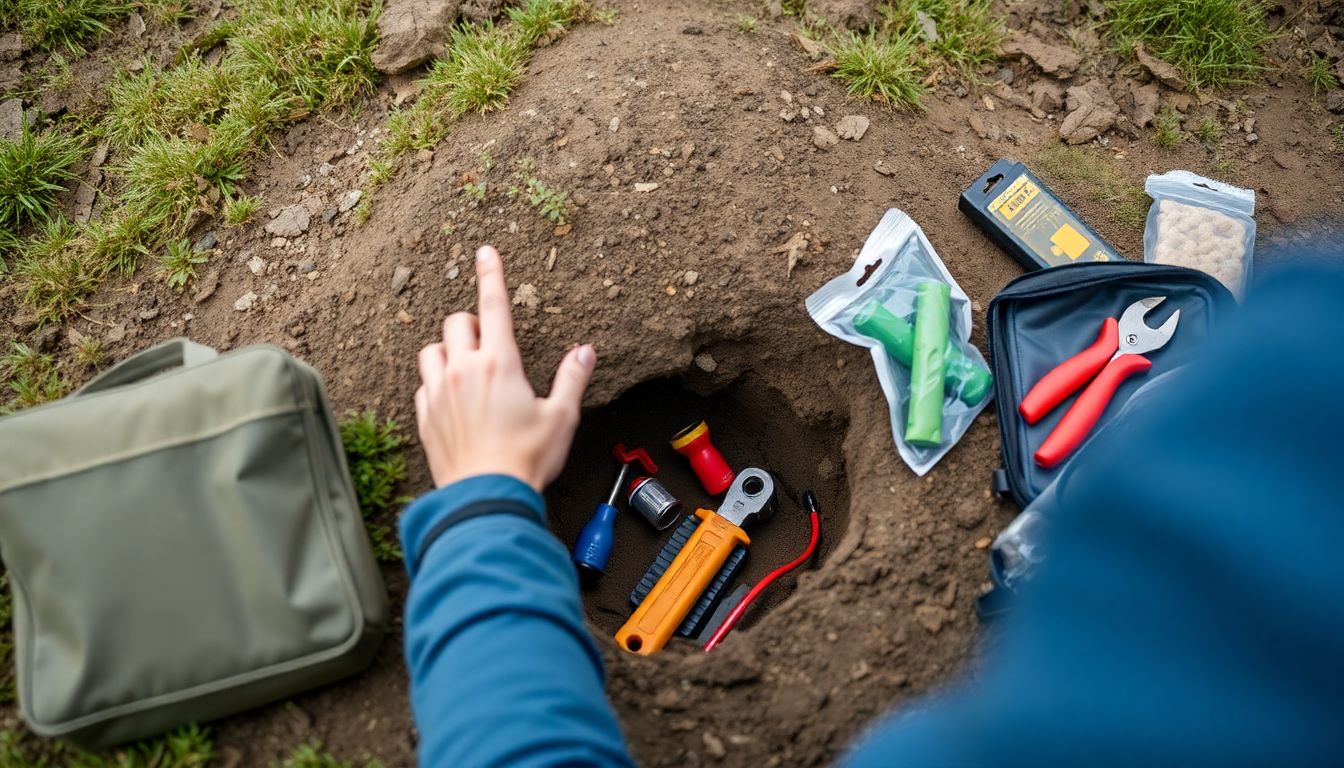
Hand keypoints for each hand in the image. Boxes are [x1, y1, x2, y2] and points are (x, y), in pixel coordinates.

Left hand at [415, 245, 596, 490]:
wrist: (485, 497)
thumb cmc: (527, 459)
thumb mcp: (561, 418)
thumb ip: (572, 380)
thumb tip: (585, 352)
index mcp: (499, 363)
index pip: (494, 305)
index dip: (491, 274)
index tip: (485, 252)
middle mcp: (464, 370)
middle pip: (456, 323)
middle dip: (470, 323)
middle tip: (486, 341)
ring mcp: (439, 393)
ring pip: (431, 351)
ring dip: (447, 351)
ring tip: (465, 369)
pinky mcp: (425, 417)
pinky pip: (423, 386)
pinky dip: (436, 383)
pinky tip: (452, 400)